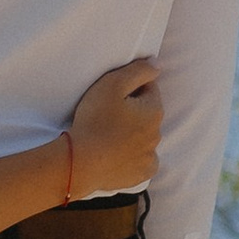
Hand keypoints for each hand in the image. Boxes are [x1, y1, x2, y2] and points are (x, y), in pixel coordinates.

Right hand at [69, 57, 160, 198]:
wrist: (80, 162)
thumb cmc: (95, 120)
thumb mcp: (112, 84)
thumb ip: (138, 71)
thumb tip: (157, 64)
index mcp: (154, 110)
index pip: (149, 89)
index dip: (130, 89)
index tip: (111, 96)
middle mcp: (158, 134)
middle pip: (147, 114)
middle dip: (133, 111)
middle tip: (106, 115)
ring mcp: (151, 156)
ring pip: (144, 137)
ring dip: (132, 134)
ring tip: (107, 136)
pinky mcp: (142, 173)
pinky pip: (140, 160)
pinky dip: (131, 156)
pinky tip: (115, 154)